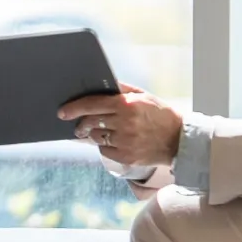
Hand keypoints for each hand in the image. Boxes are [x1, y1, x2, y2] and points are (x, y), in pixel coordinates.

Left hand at [57, 82, 181, 167]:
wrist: (179, 140)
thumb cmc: (159, 114)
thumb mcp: (143, 96)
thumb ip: (121, 89)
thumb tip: (101, 84)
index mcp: (126, 105)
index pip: (92, 104)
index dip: (74, 108)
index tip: (62, 112)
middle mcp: (124, 123)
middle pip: (90, 122)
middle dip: (80, 124)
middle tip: (78, 126)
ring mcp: (125, 141)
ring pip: (96, 138)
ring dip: (94, 135)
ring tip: (101, 132)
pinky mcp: (126, 157)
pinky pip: (105, 151)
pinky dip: (105, 147)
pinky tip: (114, 142)